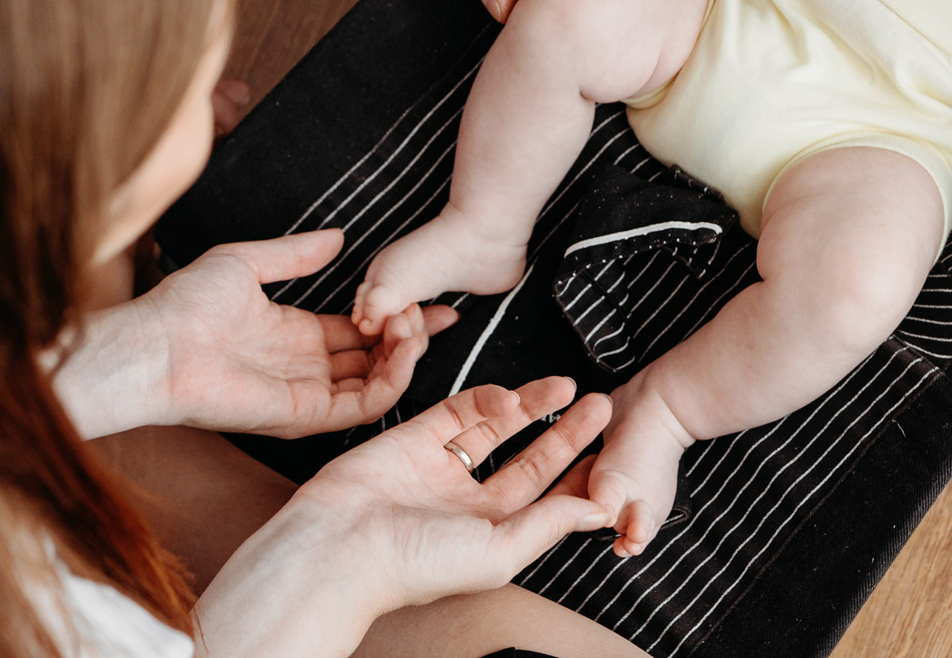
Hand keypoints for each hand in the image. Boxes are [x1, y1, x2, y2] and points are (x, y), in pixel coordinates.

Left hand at [53, 230, 454, 439]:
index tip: (434, 299)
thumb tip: (339, 237)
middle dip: (410, 336)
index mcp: (293, 332)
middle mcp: (304, 367)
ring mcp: (306, 394)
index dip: (396, 315)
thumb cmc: (186, 303)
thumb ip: (295, 253)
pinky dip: (391, 382)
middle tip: (436, 312)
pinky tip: (402, 349)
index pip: (359, 329)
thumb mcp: (246, 261)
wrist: (157, 344)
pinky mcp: (304, 416)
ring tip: (416, 325)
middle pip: (374, 357)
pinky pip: (362, 408)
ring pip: (376, 384)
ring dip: (405, 357)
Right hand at [199, 380, 615, 655]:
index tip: (612, 452)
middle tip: (600, 405)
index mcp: (489, 537)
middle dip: (564, 433)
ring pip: (496, 429)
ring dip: (532, 406)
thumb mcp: (498, 550)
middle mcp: (467, 503)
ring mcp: (440, 468)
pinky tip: (514, 397)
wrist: (339, 546)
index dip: (578, 475)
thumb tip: (599, 510)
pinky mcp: (413, 437)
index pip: (546, 501)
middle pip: (528, 460)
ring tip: (568, 386)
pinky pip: (458, 411)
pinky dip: (487, 399)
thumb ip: (548, 524)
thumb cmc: (415, 564)